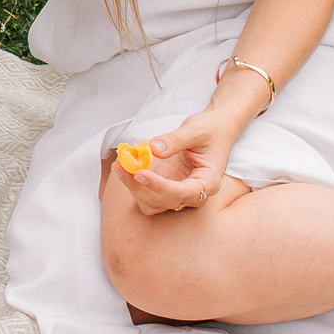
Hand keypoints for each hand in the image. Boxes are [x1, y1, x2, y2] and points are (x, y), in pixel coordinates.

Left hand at [115, 110, 241, 214]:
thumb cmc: (211, 130)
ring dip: (132, 187)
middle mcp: (194, 193)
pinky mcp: (165, 187)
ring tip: (119, 164)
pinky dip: (132, 183)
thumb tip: (153, 149)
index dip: (160, 186)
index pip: (184, 192)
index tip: (140, 173)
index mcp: (209, 182)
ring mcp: (178, 192)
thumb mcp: (195, 130)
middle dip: (139, 187)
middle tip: (120, 165)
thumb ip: (175, 140)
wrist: (214, 130)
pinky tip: (123, 166)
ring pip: (151, 202)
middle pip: (163, 201)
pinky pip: (146, 194)